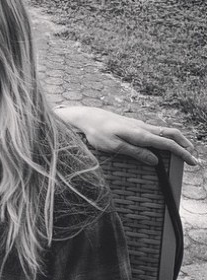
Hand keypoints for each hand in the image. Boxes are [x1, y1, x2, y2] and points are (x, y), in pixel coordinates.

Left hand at [56, 106, 197, 165]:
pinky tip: (164, 144)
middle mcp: (143, 128)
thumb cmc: (98, 133)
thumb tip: (155, 160)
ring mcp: (139, 125)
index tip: (192, 162)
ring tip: (183, 151)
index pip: (168, 144)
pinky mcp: (134, 125)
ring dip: (176, 141)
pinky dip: (165, 138)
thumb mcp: (114, 146)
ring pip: (164, 132)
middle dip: (184, 145)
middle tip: (192, 157)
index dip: (182, 153)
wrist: (88, 117)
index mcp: (140, 134)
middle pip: (171, 134)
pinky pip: (155, 131)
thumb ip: (135, 152)